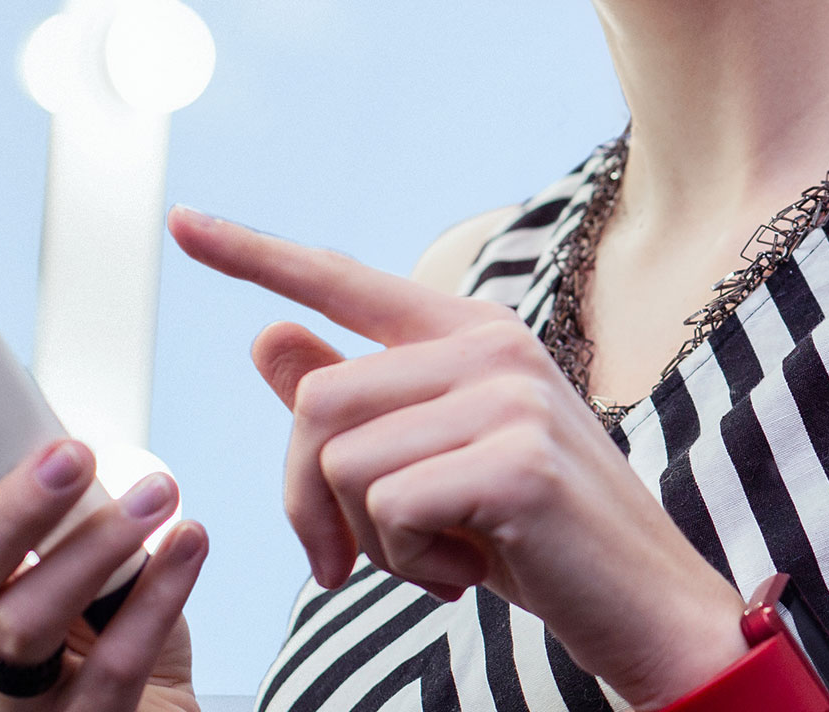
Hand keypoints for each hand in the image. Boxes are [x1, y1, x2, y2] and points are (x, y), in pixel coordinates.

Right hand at [0, 401, 207, 711]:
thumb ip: (63, 508)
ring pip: (25, 623)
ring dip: (94, 545)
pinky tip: (189, 543)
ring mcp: (11, 708)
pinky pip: (114, 665)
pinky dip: (157, 594)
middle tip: (74, 454)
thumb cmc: (107, 624)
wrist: (152, 711)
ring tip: (157, 494)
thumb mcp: (75, 554)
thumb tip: (70, 436)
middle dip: (13, 508)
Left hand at [168, 206, 746, 710]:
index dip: (253, 254)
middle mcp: (487, 344)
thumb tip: (264, 337)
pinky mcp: (514, 460)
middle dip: (308, 499)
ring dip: (365, 538)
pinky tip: (468, 574)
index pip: (340, 280)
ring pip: (341, 458)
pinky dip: (405, 564)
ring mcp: (506, 396)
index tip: (182, 223)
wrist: (646, 604)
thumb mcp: (432, 460)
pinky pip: (387, 508)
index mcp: (467, 333)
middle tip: (346, 561)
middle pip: (314, 400)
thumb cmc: (529, 532)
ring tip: (436, 558)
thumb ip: (356, 396)